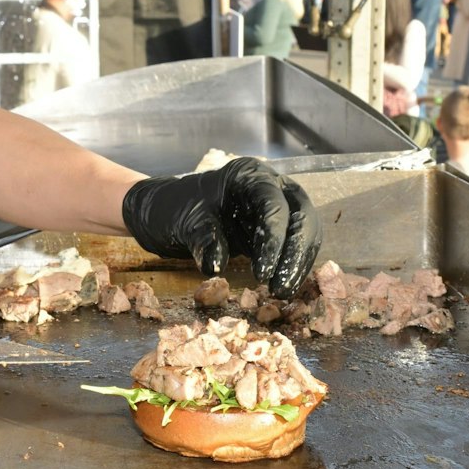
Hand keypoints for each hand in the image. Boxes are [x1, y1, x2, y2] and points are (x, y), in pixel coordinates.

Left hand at [120, 158, 319, 297]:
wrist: (165, 213)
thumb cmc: (175, 209)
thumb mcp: (185, 221)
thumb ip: (203, 239)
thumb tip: (216, 267)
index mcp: (249, 175)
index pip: (273, 205)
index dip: (273, 239)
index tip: (263, 273)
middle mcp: (271, 187)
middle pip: (301, 217)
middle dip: (295, 253)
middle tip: (281, 287)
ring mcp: (277, 208)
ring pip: (303, 233)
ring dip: (297, 264)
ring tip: (282, 293)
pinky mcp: (274, 231)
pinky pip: (292, 247)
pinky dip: (290, 267)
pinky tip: (282, 287)